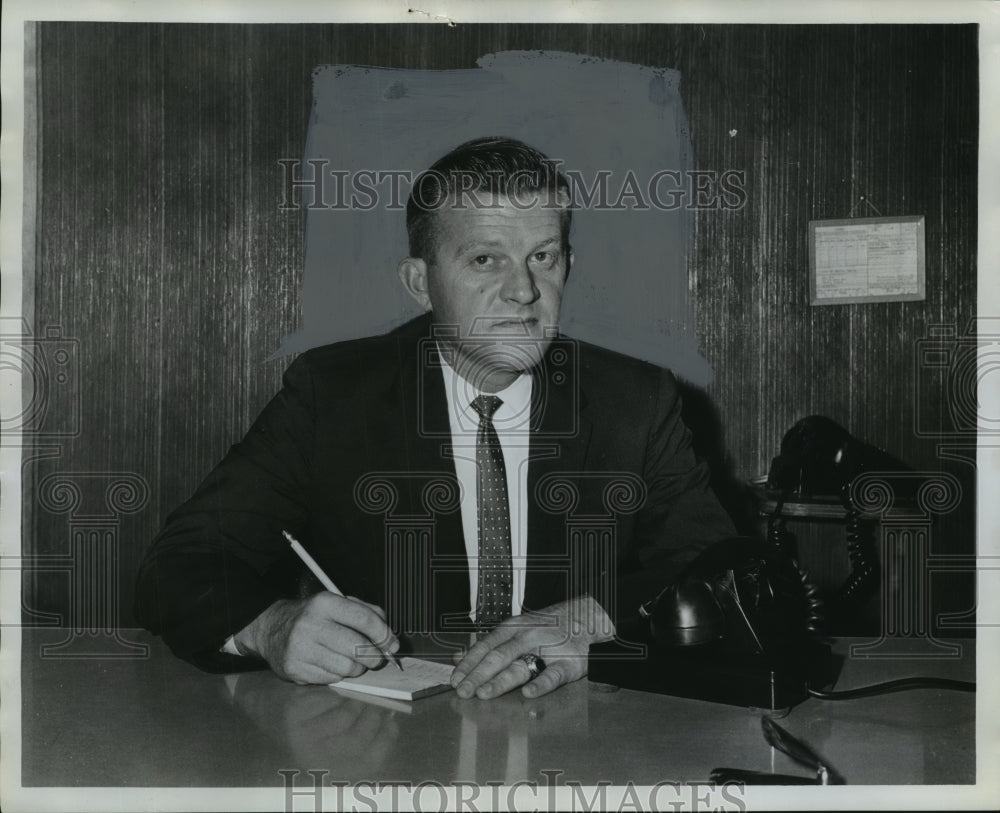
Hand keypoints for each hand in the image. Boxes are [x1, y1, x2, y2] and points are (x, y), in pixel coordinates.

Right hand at [234, 593, 398, 684]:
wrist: (271, 628)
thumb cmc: (313, 616)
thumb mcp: (338, 603)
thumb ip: (368, 613)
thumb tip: (390, 638)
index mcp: (325, 602)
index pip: (364, 619)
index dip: (384, 635)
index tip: (392, 644)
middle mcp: (310, 624)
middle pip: (357, 647)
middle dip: (374, 656)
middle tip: (377, 658)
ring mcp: (300, 648)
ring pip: (347, 668)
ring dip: (357, 668)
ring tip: (352, 660)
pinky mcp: (294, 669)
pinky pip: (331, 679)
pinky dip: (338, 675)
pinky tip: (332, 664)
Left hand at [450, 595, 613, 699]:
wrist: (589, 617)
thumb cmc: (549, 627)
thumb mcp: (516, 629)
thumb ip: (488, 646)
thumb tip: (458, 657)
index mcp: (513, 628)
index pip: (485, 646)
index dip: (469, 663)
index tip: (454, 679)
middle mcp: (527, 636)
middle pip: (498, 657)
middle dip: (478, 675)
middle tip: (464, 691)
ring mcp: (548, 648)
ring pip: (521, 665)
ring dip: (501, 680)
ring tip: (485, 693)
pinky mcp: (568, 662)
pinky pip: (553, 674)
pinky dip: (540, 683)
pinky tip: (528, 692)